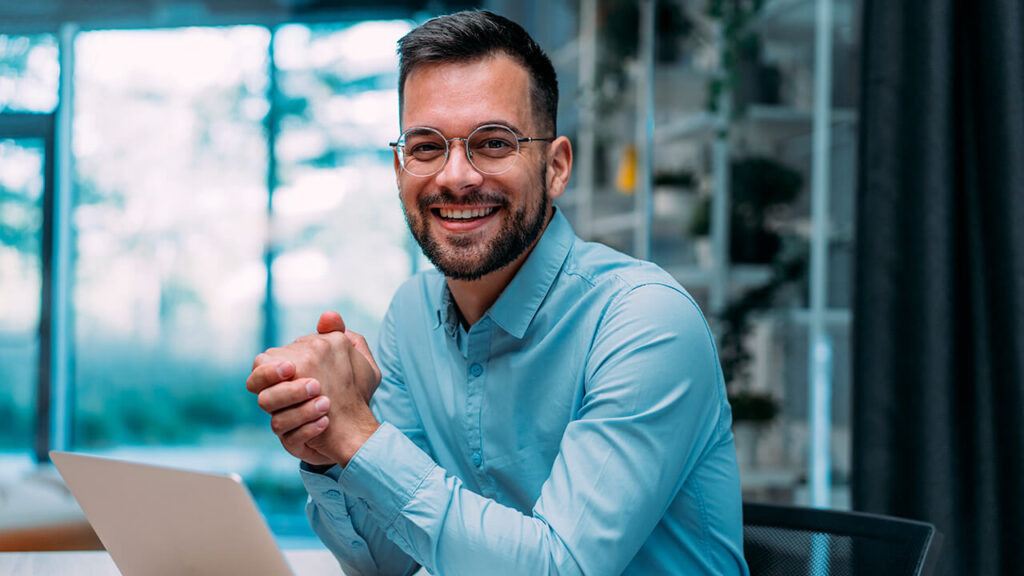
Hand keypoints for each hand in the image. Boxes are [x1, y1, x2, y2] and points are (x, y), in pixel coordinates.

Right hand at [247, 312, 381, 465]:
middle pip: (261, 395)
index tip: (293, 366)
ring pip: (274, 420)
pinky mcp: (294, 445)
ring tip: (326, 403)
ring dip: (300, 410)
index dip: (271, 368)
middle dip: (284, 389)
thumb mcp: (352, 359)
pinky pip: (291, 440)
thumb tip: (327, 316)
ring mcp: (285, 424)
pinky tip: (326, 421)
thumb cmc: (351, 388)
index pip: (262, 367)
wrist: (358, 425)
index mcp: (287, 376)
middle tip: (314, 385)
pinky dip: (308, 429)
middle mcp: (280, 401)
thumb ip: (339, 336)